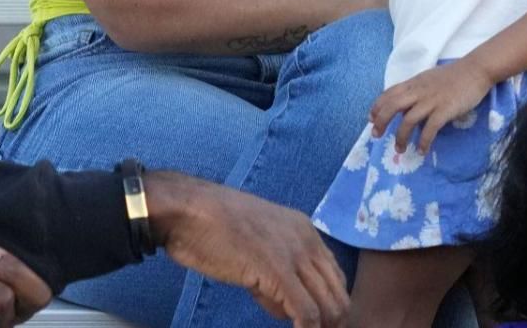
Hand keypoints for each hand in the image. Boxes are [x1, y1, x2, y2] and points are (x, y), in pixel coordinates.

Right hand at [146, 171, 348, 327]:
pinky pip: (306, 313)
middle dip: (328, 322)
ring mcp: (294, 255)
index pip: (335, 276)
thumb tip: (287, 307)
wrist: (189, 210)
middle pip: (338, 294)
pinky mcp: (278, 272)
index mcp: (304, 230)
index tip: (314, 323)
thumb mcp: (258, 243)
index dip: (328, 304)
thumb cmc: (212, 226)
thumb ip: (278, 269)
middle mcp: (307, 240)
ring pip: (329, 306)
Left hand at [369, 59, 493, 156]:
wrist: (476, 70)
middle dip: (381, 122)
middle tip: (376, 136)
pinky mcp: (445, 110)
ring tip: (400, 150)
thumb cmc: (454, 75)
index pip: (389, 94)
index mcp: (414, 83)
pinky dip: (424, 141)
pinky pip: (430, 128)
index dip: (377, 107)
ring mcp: (431, 100)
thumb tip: (406, 106)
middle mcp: (418, 91)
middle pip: (392, 106)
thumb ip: (416, 90)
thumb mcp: (428, 79)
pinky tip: (422, 150)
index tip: (371, 119)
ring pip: (408, 120)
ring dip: (401, 137)